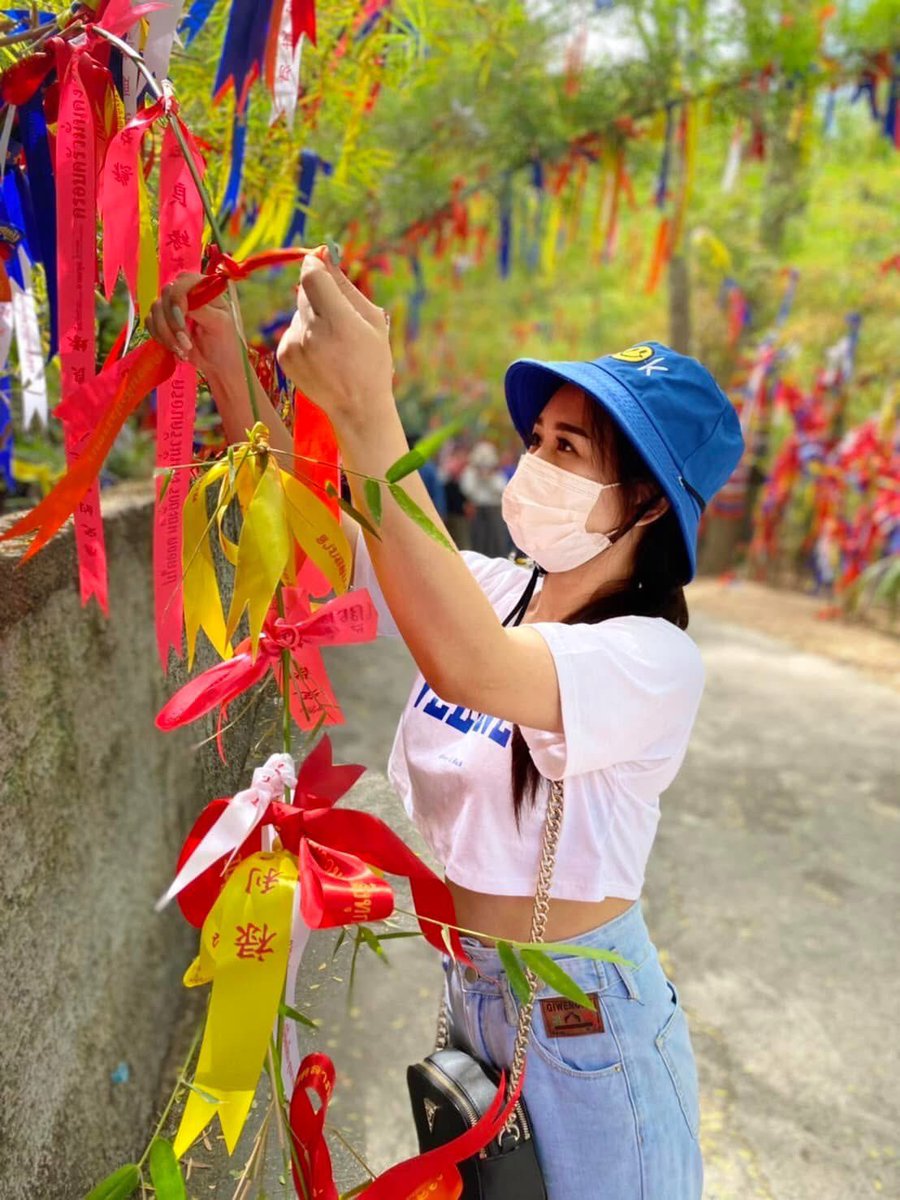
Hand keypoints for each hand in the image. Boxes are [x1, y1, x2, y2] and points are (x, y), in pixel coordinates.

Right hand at [146, 273, 245, 379]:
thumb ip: (202, 310)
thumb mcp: (219, 325)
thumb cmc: (224, 344)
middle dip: (173, 322)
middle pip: (166, 293)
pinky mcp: (162, 320)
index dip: (178, 298)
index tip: (182, 319)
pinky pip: (150, 321)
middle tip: (186, 343)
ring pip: (156, 309)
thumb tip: (180, 303)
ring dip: (167, 333)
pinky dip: (160, 337)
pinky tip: (175, 348)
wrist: (217, 365)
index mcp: (204, 288)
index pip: (184, 280)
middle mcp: (187, 293)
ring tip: (184, 350)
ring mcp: (173, 306)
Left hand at [275, 253, 393, 421]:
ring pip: (299, 311)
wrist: (357, 407)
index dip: (315, 265)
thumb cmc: (372, 361)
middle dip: (319, 293)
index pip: (311, 275)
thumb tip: (324, 256)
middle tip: (338, 313)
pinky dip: (304, 335)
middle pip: (304, 291)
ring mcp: (294, 345)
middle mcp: (311, 332)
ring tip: (333, 344)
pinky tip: (321, 355)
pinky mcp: (284, 356)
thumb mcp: (372, 320)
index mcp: (338, 321)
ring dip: (313, 317)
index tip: (321, 264)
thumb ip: (345, 286)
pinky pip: (292, 330)